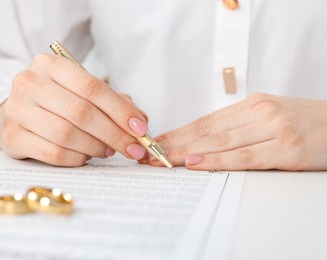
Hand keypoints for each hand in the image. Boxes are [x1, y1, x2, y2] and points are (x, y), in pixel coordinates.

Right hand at [0, 54, 147, 165]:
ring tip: (108, 150)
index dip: (120, 111)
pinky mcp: (12, 137)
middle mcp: (29, 83)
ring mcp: (16, 110)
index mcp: (50, 65)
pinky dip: (77, 158)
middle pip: (81, 113)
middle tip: (132, 148)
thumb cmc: (58, 101)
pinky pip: (53, 153)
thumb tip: (140, 123)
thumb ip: (113, 103)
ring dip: (96, 147)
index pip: (92, 88)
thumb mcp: (83, 92)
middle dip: (114, 134)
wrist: (19, 112)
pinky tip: (86, 156)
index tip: (140, 129)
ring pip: (67, 135)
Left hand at [150, 93, 326, 170]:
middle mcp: (259, 112)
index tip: (159, 142)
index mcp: (252, 104)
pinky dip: (217, 161)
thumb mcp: (269, 115)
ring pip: (220, 142)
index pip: (206, 121)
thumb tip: (205, 140)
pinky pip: (243, 157)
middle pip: (207, 131)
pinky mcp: (285, 148)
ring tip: (165, 160)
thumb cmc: (303, 123)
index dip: (179, 132)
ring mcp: (272, 129)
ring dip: (188, 153)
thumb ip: (240, 125)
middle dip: (176, 143)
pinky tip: (196, 164)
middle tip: (151, 153)